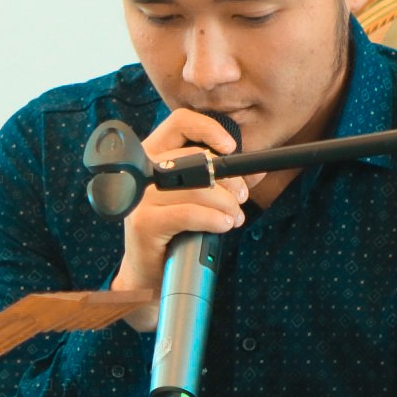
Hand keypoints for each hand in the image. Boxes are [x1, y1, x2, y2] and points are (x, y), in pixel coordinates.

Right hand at [111, 110, 263, 331]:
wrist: (150, 273)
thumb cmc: (176, 231)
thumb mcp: (198, 198)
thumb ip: (220, 180)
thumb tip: (254, 172)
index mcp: (155, 155)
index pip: (179, 122)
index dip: (208, 129)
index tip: (231, 148)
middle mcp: (144, 172)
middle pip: (196, 159)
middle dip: (229, 179)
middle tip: (242, 197)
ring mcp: (142, 197)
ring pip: (197, 189)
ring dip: (226, 205)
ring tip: (234, 218)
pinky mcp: (144, 222)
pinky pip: (189, 214)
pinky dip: (213, 219)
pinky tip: (223, 226)